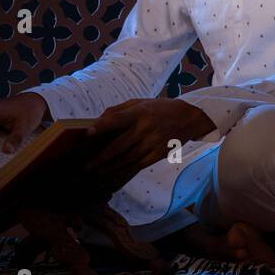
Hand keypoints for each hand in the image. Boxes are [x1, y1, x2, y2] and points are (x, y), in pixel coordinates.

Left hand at [84, 98, 216, 189]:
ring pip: (127, 159)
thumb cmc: (159, 108)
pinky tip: (114, 172)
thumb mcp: (140, 102)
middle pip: (119, 146)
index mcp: (140, 112)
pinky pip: (139, 164)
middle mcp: (146, 127)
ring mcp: (153, 142)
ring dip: (110, 167)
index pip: (116, 119)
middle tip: (86, 165)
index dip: (101, 127)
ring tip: (97, 171)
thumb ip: (118, 110)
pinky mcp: (159, 153)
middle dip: (100, 157)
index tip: (87, 135)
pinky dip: (125, 169)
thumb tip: (97, 122)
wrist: (188, 118)